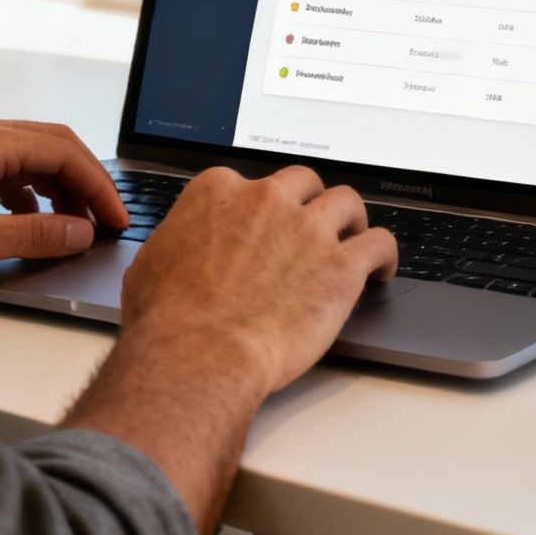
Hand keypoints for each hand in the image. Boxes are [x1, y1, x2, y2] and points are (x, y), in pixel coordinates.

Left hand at [0, 114, 129, 287]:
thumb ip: (33, 234)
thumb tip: (78, 231)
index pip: (64, 151)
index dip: (98, 187)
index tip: (116, 218)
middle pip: (51, 146)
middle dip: (84, 183)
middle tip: (105, 220)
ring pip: (27, 156)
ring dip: (56, 187)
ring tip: (71, 225)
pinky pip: (3, 168)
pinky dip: (27, 191)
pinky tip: (27, 220)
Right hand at [118, 166, 397, 397]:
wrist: (200, 352)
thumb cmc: (169, 318)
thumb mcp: (151, 263)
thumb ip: (176, 243)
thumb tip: (176, 250)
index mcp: (219, 192)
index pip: (248, 182)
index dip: (259, 206)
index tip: (263, 223)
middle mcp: (267, 200)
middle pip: (303, 183)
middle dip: (309, 201)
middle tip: (311, 225)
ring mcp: (308, 230)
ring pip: (347, 202)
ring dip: (351, 219)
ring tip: (353, 237)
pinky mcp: (341, 266)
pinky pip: (379, 243)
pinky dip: (384, 254)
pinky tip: (381, 269)